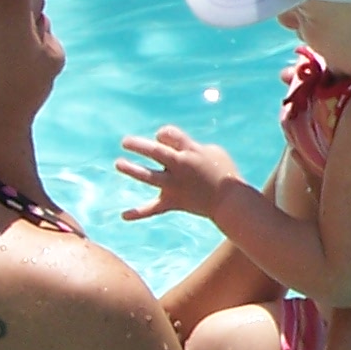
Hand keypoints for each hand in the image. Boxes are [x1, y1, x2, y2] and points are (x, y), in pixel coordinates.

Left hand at [116, 127, 244, 220]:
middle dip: (138, 146)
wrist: (232, 202)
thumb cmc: (225, 173)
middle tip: (125, 142)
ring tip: (119, 164)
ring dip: (132, 170)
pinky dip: (139, 213)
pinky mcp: (174, 202)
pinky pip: (154, 208)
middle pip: (155, 152)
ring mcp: (175, 185)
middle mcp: (180, 167)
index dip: (163, 133)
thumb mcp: (214, 152)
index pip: (168, 134)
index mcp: (191, 151)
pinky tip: (123, 215)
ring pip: (149, 177)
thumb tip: (176, 147)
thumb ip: (192, 147)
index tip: (163, 137)